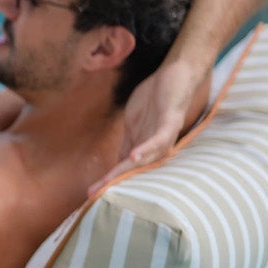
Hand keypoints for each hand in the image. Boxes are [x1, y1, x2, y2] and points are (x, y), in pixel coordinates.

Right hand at [94, 57, 207, 194]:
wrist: (178, 73)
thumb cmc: (156, 97)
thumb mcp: (135, 122)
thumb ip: (129, 142)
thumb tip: (119, 162)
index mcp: (145, 146)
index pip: (124, 166)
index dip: (108, 179)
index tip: (89, 193)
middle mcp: (156, 146)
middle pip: (132, 168)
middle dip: (113, 181)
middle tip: (93, 194)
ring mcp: (164, 135)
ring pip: (145, 159)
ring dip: (127, 171)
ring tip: (109, 182)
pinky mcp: (171, 121)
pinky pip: (159, 139)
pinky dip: (146, 149)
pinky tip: (132, 157)